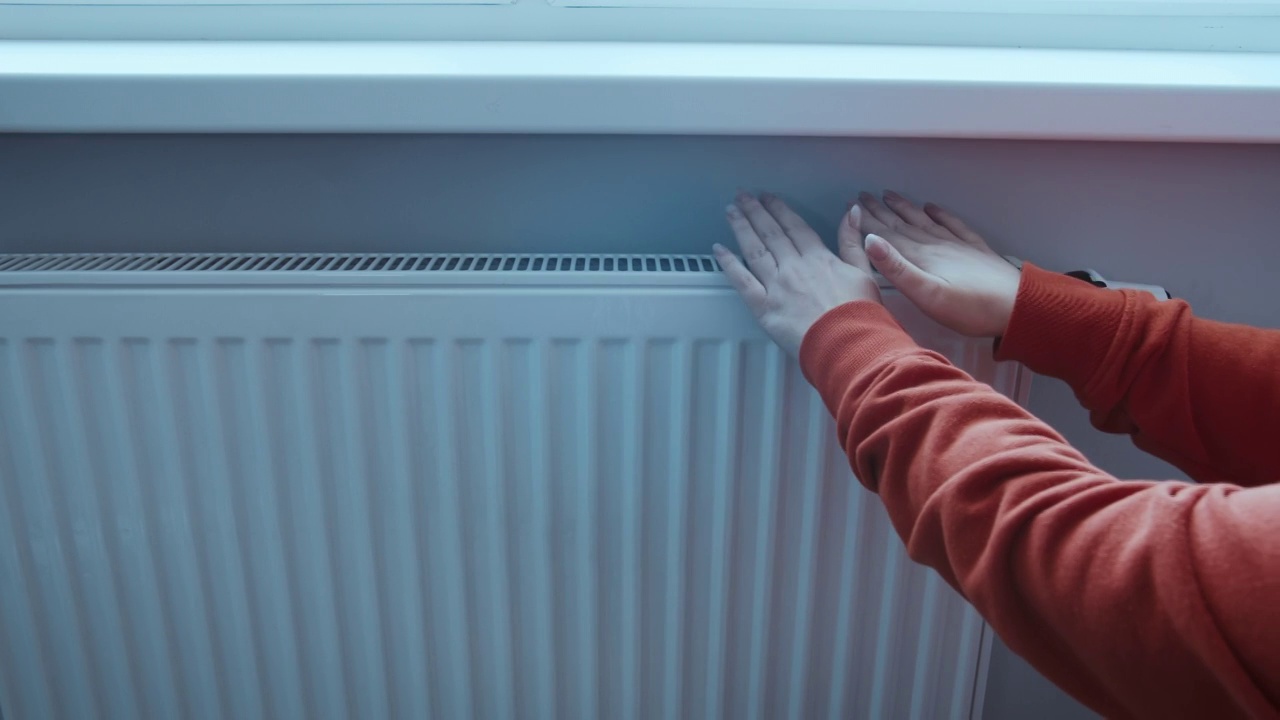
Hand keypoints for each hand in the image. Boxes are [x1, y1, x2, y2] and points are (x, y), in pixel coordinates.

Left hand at [715, 192, 881, 356]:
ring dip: (741, 228)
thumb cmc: (860, 317)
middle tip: (742, 196)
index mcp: (818, 258)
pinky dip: (729, 263)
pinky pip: (742, 281)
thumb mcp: (865, 273)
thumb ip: (853, 242)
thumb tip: (851, 212)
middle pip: (770, 233)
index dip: (779, 209)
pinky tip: (719, 250)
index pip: (794, 226)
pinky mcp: (764, 308)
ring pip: (754, 250)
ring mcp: (777, 286)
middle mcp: (794, 267)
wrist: (849, 345)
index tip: (768, 198)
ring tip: (731, 212)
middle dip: (755, 211)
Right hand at [853, 191, 1021, 337]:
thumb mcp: (928, 295)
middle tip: (862, 196)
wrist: (1017, 307)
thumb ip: (898, 269)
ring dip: (904, 208)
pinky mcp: (974, 250)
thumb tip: (870, 242)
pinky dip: (940, 213)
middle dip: (880, 210)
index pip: (887, 235)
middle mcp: (936, 245)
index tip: (851, 206)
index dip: (867, 220)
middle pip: (902, 223)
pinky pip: (952, 224)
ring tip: (889, 195)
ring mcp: (956, 245)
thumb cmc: (970, 309)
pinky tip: (932, 206)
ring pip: (923, 220)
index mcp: (922, 256)